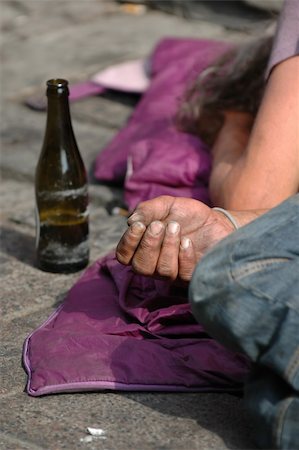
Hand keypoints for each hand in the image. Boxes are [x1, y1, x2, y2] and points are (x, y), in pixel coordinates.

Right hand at [116, 196, 234, 281]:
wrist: (217, 220)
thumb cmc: (188, 215)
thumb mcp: (167, 205)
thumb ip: (148, 209)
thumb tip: (130, 221)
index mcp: (143, 248)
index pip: (124, 256)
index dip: (128, 243)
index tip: (138, 225)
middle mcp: (155, 264)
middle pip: (140, 267)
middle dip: (148, 245)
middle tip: (159, 225)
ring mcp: (174, 273)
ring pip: (163, 271)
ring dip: (168, 247)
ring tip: (176, 228)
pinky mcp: (192, 276)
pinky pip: (183, 274)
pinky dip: (184, 256)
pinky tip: (188, 242)